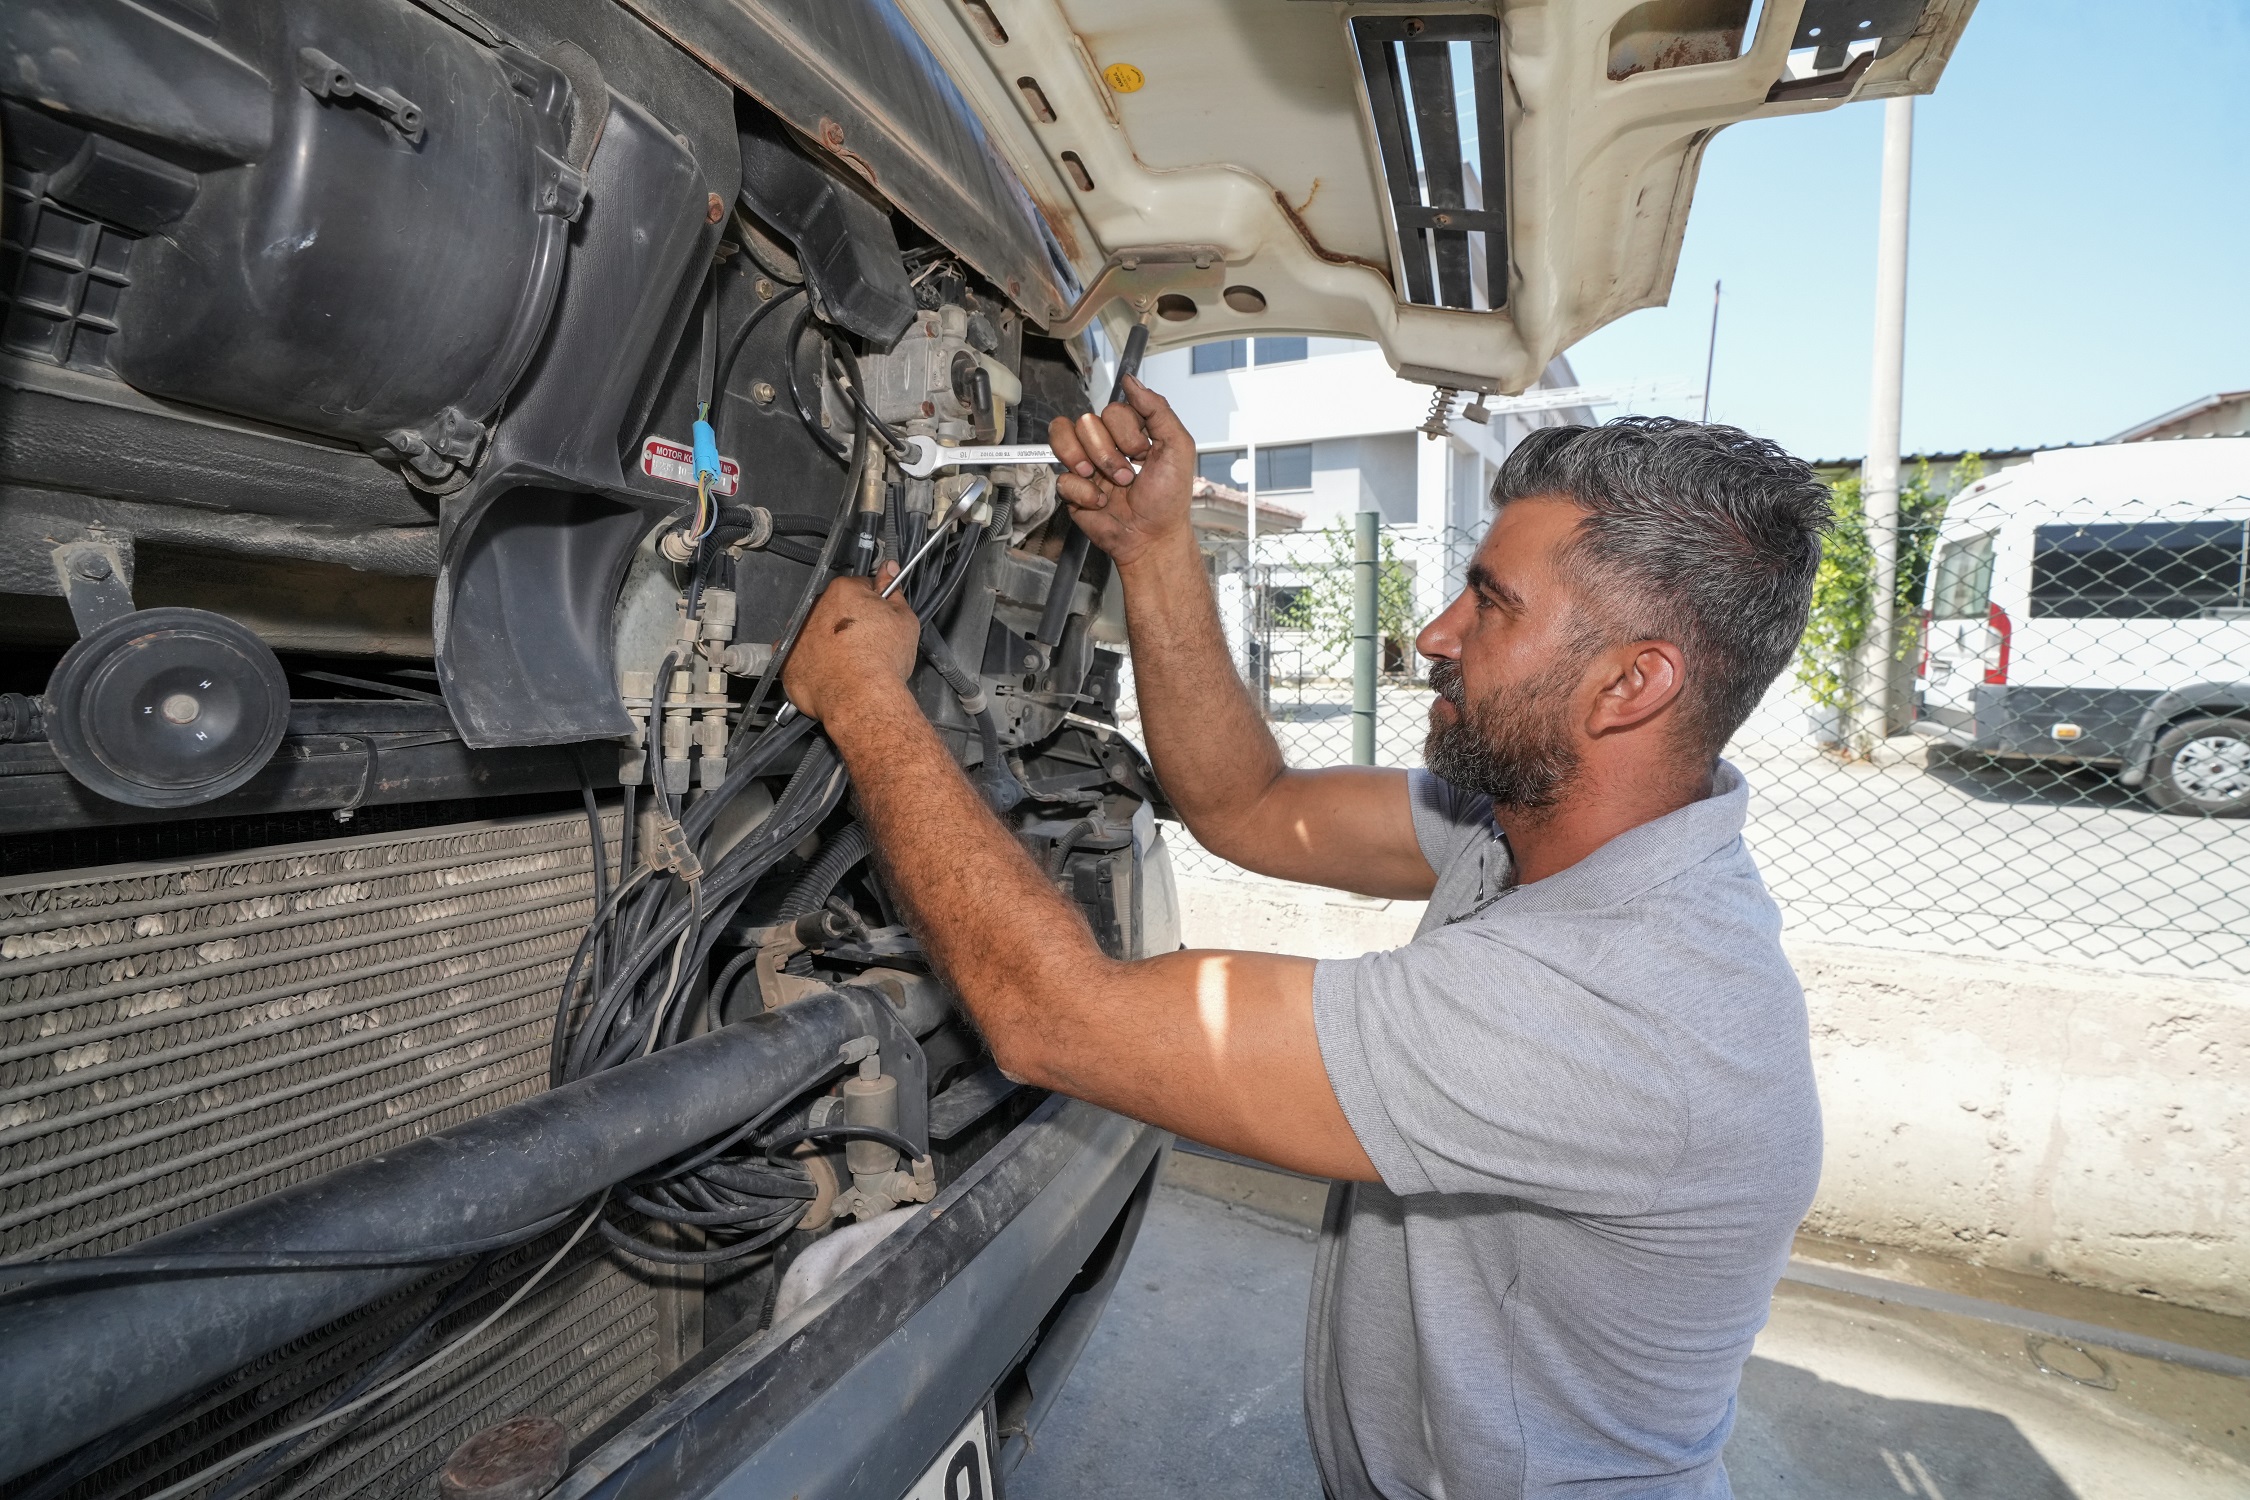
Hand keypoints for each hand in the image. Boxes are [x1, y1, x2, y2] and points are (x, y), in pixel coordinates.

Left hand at [782, 564, 920, 724]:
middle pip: (834, 608)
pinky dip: (809, 663)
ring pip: (814, 631)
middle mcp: (814, 607)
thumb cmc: (883, 661)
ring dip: (827, 640)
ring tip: (848, 662)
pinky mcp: (786, 661)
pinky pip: (797, 657)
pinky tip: (829, 672)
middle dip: (848, 622)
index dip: (872, 604)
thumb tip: (889, 570)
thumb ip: (893, 590)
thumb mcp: (904, 619)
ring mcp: (797, 635)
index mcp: (843, 591)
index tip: (878, 618)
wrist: (862, 698)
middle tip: (867, 643)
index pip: (859, 587)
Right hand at [1047, 375, 1197, 568]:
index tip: (1143, 453)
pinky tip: (1101, 501)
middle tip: (1127, 476)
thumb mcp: (1178, 447)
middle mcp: (1105, 444)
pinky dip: (1085, 493)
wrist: (1152, 538)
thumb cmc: (1168, 500)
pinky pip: (1063, 477)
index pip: (1112, 409)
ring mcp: (1086, 464)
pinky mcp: (1072, 488)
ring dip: (1092, 466)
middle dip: (1109, 454)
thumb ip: (1157, 409)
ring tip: (1109, 484)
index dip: (1126, 432)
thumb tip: (1132, 381)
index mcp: (1130, 431)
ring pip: (1065, 440)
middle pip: (1086, 422)